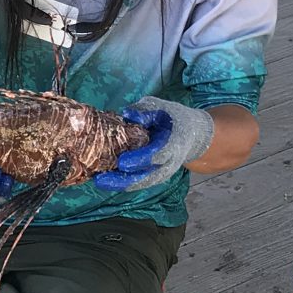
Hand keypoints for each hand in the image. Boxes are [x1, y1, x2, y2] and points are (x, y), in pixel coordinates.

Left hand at [93, 96, 214, 191]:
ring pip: (143, 183)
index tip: (122, 162)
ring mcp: (164, 171)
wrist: (193, 133)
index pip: (157, 155)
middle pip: (148, 176)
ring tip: (99, 181)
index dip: (139, 160)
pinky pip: (141, 182)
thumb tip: (128, 115)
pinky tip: (106, 181)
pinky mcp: (157, 175)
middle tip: (101, 179)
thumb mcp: (160, 107)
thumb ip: (145, 111)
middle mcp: (170, 161)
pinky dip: (125, 183)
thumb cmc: (171, 117)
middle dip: (124, 180)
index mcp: (173, 142)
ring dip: (121, 184)